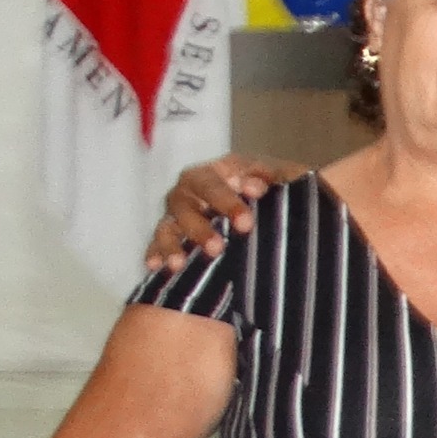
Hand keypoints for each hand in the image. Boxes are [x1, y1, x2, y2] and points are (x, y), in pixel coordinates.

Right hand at [144, 154, 302, 270]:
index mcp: (218, 170)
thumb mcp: (281, 176)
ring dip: (172, 244)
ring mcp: (178, 211)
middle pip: (186, 206)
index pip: (215, 185)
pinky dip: (155, 253)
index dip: (227, 202)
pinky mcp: (170, 233)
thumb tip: (256, 186)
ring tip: (179, 264)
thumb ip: (271, 176)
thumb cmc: (276, 187)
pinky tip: (155, 267)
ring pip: (168, 226)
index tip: (245, 223)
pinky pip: (157, 244)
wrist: (270, 202)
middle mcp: (192, 188)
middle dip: (200, 229)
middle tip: (217, 249)